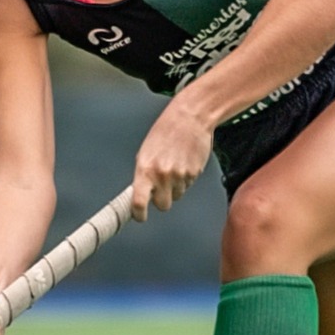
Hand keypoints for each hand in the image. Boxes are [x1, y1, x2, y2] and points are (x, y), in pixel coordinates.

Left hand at [132, 98, 213, 220]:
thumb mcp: (146, 152)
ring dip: (175, 186)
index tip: (139, 216)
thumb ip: (144, 174)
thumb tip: (141, 193)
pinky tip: (184, 161)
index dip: (139, 214)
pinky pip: (188, 185)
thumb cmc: (166, 131)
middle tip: (162, 185)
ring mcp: (180, 176)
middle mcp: (162, 175)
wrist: (190, 118)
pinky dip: (186, 178)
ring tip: (175, 165)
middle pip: (163, 205)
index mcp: (145, 169)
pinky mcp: (195, 173)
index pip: (139, 203)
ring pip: (177, 195)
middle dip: (162, 198)